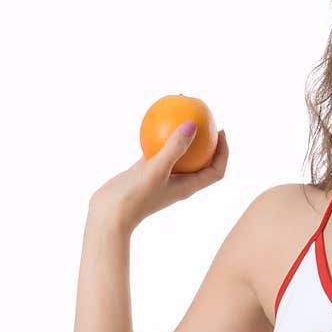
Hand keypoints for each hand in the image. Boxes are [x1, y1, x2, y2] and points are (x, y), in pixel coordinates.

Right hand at [89, 123, 227, 230]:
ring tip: (180, 116)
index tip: (221, 131)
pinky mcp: (145, 173)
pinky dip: (158, 139)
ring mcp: (161, 178)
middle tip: (205, 120)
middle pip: (201, 161)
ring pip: (177, 155)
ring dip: (181, 138)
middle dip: (206, 141)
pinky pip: (156, 152)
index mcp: (188, 186)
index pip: (216, 171)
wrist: (107, 216)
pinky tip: (153, 121)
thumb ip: (175, 147)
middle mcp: (178, 182)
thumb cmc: (135, 197)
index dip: (224, 152)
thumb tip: (193, 124)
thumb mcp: (156, 170)